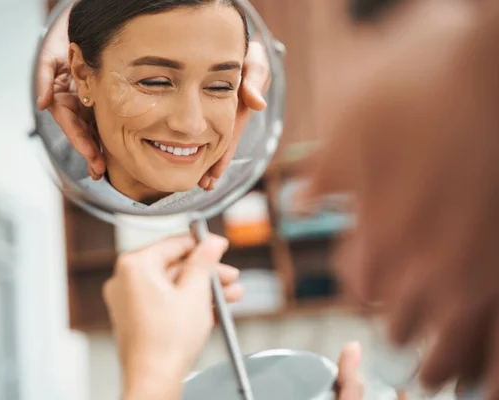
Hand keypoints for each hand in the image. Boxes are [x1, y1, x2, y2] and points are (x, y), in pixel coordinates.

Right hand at [36, 7, 104, 179]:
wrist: (86, 24)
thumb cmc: (64, 37)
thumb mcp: (51, 54)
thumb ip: (45, 77)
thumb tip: (41, 104)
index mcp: (63, 96)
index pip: (71, 124)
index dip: (81, 142)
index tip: (92, 157)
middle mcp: (77, 102)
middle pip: (83, 133)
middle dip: (90, 153)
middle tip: (98, 171)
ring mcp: (90, 102)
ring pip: (95, 129)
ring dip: (99, 149)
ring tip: (104, 168)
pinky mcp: (103, 98)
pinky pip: (108, 118)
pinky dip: (111, 132)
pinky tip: (120, 147)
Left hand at [103, 234, 241, 399]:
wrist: (154, 379)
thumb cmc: (166, 342)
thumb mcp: (195, 292)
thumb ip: (204, 262)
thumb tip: (211, 243)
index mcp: (134, 266)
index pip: (173, 244)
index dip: (202, 245)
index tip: (219, 245)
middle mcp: (125, 280)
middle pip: (174, 266)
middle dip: (207, 273)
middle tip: (229, 276)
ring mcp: (128, 300)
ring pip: (172, 286)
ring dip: (203, 289)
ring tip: (229, 295)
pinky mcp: (136, 318)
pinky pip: (165, 301)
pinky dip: (188, 303)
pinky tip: (213, 308)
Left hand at [199, 40, 270, 189]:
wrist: (234, 44)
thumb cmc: (245, 52)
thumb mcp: (254, 62)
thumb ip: (255, 79)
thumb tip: (258, 104)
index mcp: (239, 109)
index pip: (229, 137)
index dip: (222, 156)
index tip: (213, 174)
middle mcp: (231, 114)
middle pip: (221, 145)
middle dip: (214, 165)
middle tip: (204, 185)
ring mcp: (222, 113)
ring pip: (213, 141)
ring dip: (207, 161)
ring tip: (200, 182)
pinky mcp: (213, 109)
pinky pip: (205, 129)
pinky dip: (199, 144)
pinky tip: (192, 159)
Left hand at [298, 0, 498, 395]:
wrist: (494, 68)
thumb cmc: (421, 87)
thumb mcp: (352, 123)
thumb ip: (325, 174)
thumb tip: (303, 201)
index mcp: (380, 235)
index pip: (360, 286)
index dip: (360, 284)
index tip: (366, 278)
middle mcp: (427, 268)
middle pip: (402, 323)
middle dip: (396, 322)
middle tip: (398, 323)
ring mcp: (479, 276)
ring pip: (452, 349)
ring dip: (438, 362)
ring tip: (433, 372)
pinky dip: (493, 372)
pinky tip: (489, 389)